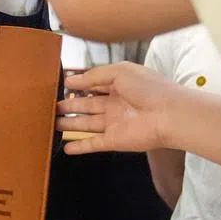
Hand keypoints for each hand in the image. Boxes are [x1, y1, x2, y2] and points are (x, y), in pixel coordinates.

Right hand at [56, 62, 194, 154]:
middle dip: (69, 105)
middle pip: (87, 105)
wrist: (170, 115)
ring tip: (51, 122)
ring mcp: (113, 123)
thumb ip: (95, 76)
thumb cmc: (148, 88)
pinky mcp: (114, 141)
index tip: (60, 85)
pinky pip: (93, 144)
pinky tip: (65, 147)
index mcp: (118, 85)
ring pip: (86, 124)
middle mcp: (114, 104)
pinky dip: (80, 146)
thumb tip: (71, 80)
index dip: (78, 84)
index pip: (94, 84)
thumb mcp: (120, 72)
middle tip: (50, 106)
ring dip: (70, 124)